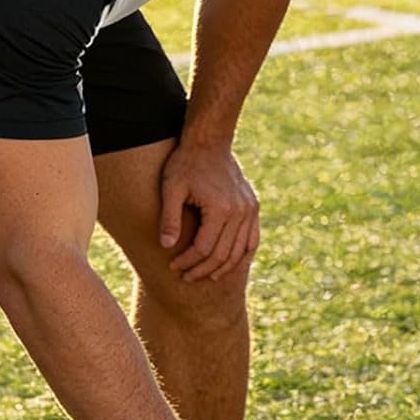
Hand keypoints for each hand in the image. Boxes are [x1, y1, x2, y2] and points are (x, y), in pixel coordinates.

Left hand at [159, 141, 259, 282]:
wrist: (209, 142)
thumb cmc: (185, 163)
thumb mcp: (171, 188)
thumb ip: (169, 218)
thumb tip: (166, 246)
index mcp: (221, 208)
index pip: (204, 248)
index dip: (187, 261)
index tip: (173, 266)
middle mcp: (240, 212)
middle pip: (222, 255)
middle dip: (202, 270)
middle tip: (185, 277)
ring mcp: (250, 210)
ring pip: (239, 252)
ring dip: (222, 269)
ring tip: (205, 276)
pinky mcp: (253, 208)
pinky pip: (252, 240)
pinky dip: (241, 256)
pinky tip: (228, 265)